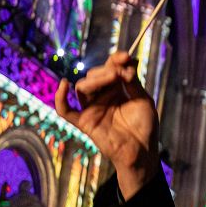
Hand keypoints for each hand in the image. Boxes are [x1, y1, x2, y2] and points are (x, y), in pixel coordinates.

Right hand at [55, 51, 158, 198]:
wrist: (142, 150)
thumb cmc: (145, 126)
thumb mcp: (143, 99)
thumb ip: (133, 82)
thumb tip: (127, 63)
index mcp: (117, 89)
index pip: (110, 68)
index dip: (115, 59)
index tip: (125, 56)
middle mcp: (102, 96)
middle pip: (94, 75)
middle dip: (107, 70)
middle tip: (121, 73)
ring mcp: (92, 108)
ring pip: (82, 87)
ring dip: (95, 79)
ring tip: (112, 79)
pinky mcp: (84, 122)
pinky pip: (65, 110)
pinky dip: (60, 98)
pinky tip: (64, 85)